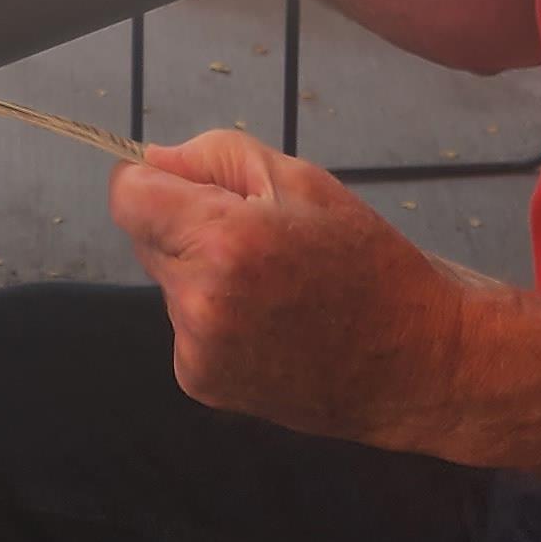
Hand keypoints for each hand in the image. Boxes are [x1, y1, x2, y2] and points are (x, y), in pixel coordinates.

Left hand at [110, 126, 501, 449]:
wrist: (414, 361)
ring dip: (201, 275)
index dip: (152, 181)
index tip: (187, 186)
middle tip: (257, 238)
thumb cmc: (367, 261)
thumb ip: (214, 157)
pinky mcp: (201, 384)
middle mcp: (199, 302)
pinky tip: (269, 325)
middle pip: (147, 238)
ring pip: (168, 284)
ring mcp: (198, 350)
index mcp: (222, 241)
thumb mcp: (301, 181)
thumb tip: (153, 160)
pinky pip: (185, 328)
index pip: (126, 195)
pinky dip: (213, 319)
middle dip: (185, 226)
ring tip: (274, 288)